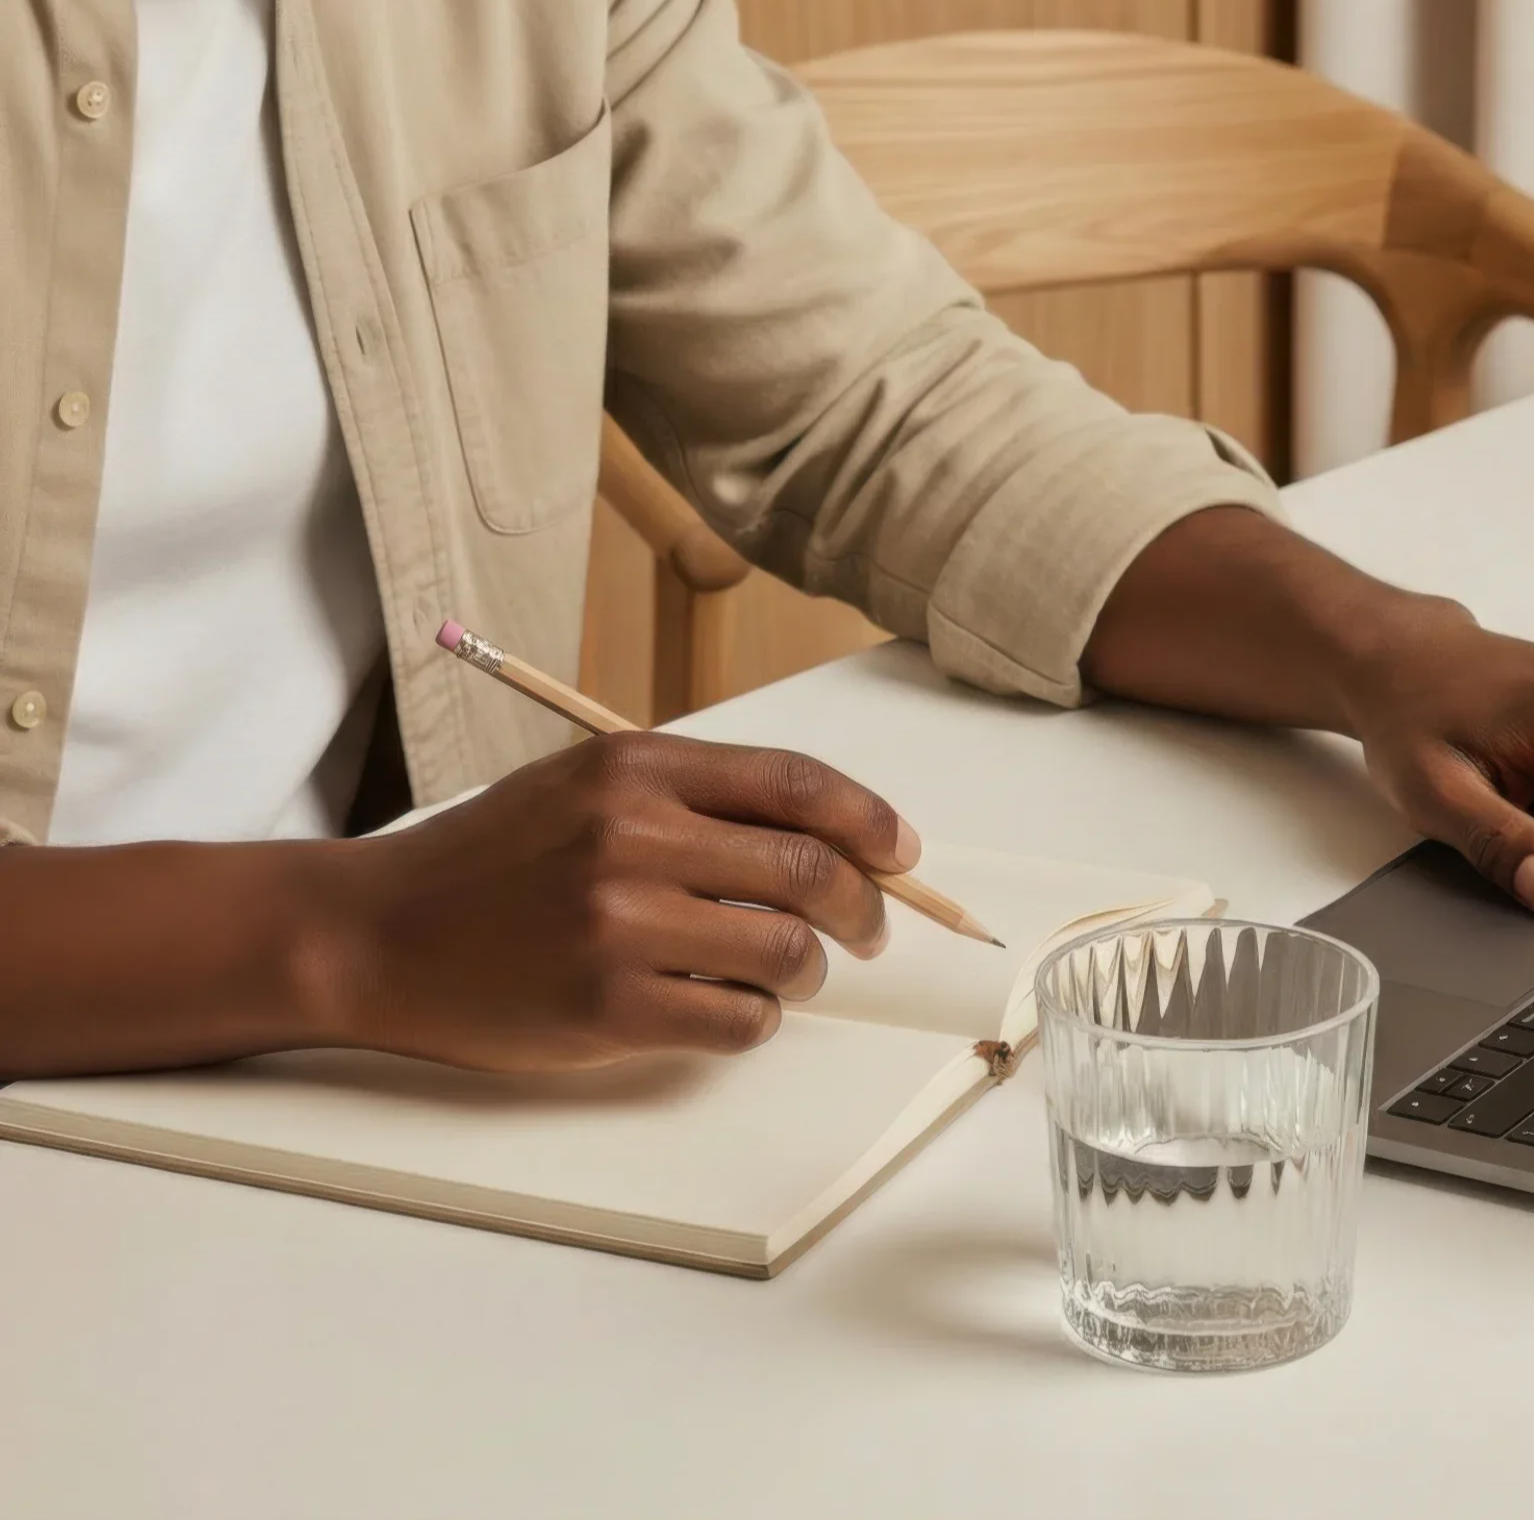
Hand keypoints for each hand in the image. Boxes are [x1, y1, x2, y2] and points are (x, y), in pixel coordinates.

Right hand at [306, 733, 916, 1070]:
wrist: (374, 934)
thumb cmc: (493, 863)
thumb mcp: (585, 790)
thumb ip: (696, 802)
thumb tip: (831, 840)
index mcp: (635, 770)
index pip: (796, 784)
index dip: (870, 822)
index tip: (902, 854)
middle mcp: (632, 836)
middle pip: (810, 871)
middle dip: (864, 909)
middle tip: (866, 933)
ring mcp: (619, 924)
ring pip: (785, 952)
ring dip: (806, 972)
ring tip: (781, 975)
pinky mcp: (607, 1007)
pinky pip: (740, 1022)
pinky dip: (755, 1022)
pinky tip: (728, 1010)